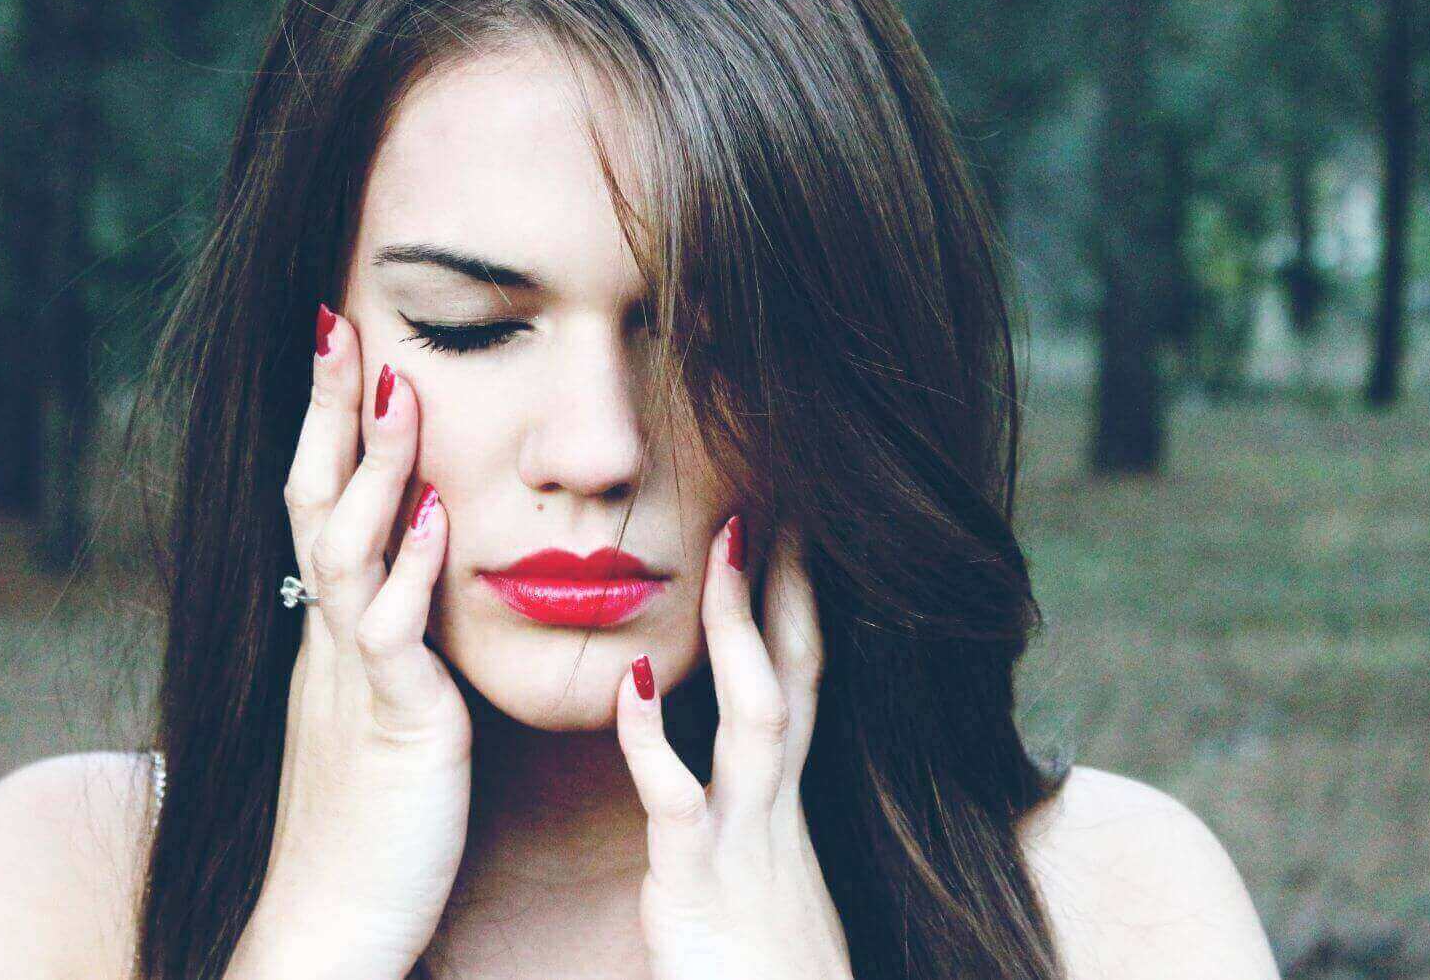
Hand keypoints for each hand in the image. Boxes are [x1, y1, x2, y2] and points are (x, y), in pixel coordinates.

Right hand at [230, 305, 471, 979]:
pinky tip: (433, 518)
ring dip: (372, 468)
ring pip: (345, 551)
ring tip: (399, 388)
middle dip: (326, 411)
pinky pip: (393, 636)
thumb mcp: (380, 707)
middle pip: (314, 502)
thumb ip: (392, 637)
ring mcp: (355, 678)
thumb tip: (419, 566)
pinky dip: (410, 572)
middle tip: (340, 322)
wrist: (332, 924)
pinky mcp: (393, 726)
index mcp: (333, 631)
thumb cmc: (368, 821)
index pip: (318, 503)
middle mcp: (331, 639)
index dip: (324, 424)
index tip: (340, 343)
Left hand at [614, 516, 850, 979]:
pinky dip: (654, 737)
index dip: (796, 601)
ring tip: (724, 551)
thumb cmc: (765, 971)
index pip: (799, 678)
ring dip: (741, 631)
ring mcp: (745, 839)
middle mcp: (777, 806)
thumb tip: (724, 776)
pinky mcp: (700, 885)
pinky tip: (630, 682)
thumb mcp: (764, 878)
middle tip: (772, 498)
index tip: (788, 528)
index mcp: (783, 801)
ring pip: (757, 715)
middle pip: (795, 672)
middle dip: (790, 586)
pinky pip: (678, 801)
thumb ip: (743, 817)